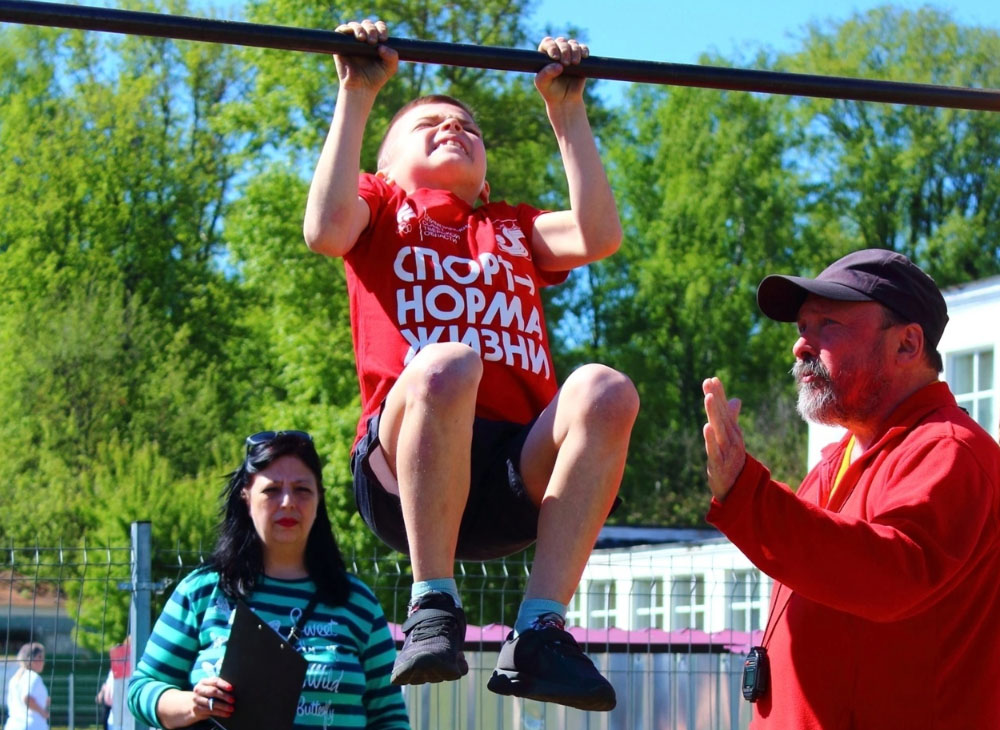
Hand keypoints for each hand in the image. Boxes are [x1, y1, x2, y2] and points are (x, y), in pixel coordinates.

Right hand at [189, 677, 233, 722]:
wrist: (194, 705)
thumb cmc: (207, 694)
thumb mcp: (211, 687)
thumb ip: (219, 686)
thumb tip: (233, 689)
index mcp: (204, 681)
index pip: (215, 681)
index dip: (224, 684)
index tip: (232, 688)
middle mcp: (198, 689)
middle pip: (213, 691)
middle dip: (224, 696)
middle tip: (233, 700)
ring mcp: (196, 699)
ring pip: (212, 703)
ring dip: (223, 706)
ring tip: (231, 708)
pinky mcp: (197, 709)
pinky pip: (210, 711)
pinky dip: (220, 713)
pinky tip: (226, 714)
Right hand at [334, 19, 398, 91]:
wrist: (361, 88)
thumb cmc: (375, 78)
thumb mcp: (390, 68)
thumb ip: (392, 56)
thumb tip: (382, 46)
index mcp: (376, 41)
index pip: (379, 27)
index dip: (381, 29)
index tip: (383, 39)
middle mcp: (364, 39)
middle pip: (367, 24)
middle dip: (371, 29)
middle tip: (373, 42)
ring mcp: (352, 41)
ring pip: (354, 25)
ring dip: (359, 28)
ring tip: (363, 39)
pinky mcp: (341, 44)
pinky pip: (341, 30)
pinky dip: (346, 28)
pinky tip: (351, 33)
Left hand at [535, 36, 587, 103]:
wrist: (565, 100)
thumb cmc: (550, 91)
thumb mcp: (542, 84)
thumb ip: (545, 74)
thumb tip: (558, 65)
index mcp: (545, 55)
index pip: (547, 43)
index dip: (552, 46)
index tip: (555, 57)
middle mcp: (557, 52)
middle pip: (561, 41)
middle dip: (564, 50)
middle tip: (566, 63)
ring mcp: (569, 54)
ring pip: (572, 43)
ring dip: (574, 50)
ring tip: (574, 63)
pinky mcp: (580, 58)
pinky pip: (583, 48)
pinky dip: (584, 50)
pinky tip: (584, 56)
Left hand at [702, 377, 745, 500]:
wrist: (737, 489)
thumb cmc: (732, 461)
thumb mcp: (731, 438)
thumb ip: (732, 418)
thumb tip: (736, 399)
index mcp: (732, 431)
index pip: (725, 409)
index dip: (719, 394)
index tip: (712, 378)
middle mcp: (732, 438)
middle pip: (722, 416)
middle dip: (716, 398)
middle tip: (709, 382)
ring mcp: (727, 451)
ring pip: (720, 429)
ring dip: (714, 413)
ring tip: (708, 398)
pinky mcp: (720, 464)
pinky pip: (715, 450)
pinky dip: (711, 439)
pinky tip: (706, 426)